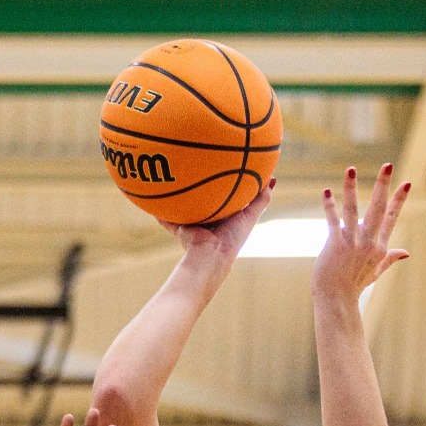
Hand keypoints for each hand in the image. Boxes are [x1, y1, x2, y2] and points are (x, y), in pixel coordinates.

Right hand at [156, 177, 275, 268]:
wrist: (210, 256)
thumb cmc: (232, 237)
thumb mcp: (250, 215)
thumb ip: (261, 198)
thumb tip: (273, 179)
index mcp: (223, 218)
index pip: (223, 198)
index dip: (223, 185)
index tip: (223, 169)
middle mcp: (208, 221)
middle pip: (202, 201)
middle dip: (198, 189)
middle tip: (194, 169)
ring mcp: (192, 225)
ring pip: (184, 208)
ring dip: (178, 198)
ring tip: (171, 179)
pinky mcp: (180, 228)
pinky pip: (167, 218)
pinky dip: (160, 211)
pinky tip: (152, 198)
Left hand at [312, 163, 410, 303]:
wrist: (337, 299)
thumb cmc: (354, 285)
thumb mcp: (376, 271)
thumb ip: (391, 258)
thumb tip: (406, 253)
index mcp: (380, 246)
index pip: (391, 217)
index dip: (399, 200)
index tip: (407, 183)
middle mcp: (369, 242)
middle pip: (378, 208)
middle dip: (383, 185)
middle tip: (388, 164)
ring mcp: (352, 243)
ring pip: (353, 210)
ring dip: (351, 188)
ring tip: (351, 169)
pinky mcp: (335, 244)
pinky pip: (333, 221)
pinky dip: (329, 206)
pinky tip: (326, 192)